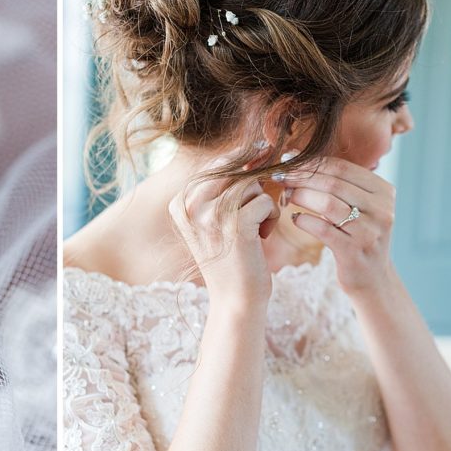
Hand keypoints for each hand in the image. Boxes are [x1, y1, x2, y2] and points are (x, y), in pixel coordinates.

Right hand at [168, 157, 277, 309]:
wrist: (235, 300)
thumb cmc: (230, 258)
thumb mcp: (213, 220)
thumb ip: (222, 188)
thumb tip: (255, 149)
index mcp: (179, 203)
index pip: (216, 165)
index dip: (241, 166)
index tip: (253, 175)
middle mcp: (191, 206)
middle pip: (234, 170)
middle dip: (253, 185)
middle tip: (256, 209)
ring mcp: (212, 215)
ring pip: (251, 185)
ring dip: (262, 204)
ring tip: (255, 228)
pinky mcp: (236, 224)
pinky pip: (265, 201)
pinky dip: (271, 217)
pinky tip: (262, 237)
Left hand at [280, 156, 396, 295]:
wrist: (372, 278)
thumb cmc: (357, 235)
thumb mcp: (360, 206)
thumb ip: (340, 183)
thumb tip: (298, 156)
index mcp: (384, 192)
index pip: (343, 168)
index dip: (312, 162)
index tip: (288, 160)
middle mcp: (382, 209)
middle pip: (333, 183)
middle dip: (302, 178)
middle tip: (281, 177)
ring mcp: (370, 231)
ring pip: (327, 204)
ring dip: (301, 196)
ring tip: (286, 195)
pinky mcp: (354, 251)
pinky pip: (322, 229)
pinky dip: (304, 220)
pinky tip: (294, 218)